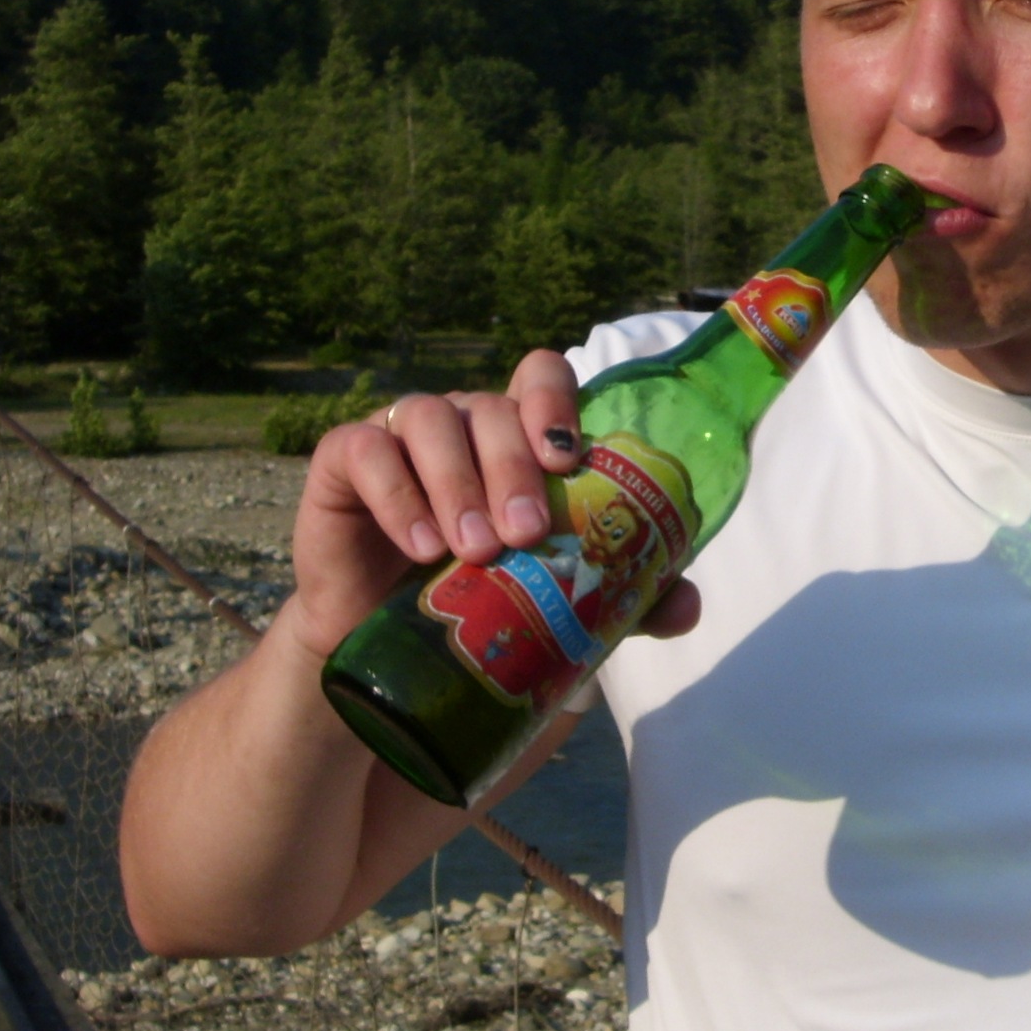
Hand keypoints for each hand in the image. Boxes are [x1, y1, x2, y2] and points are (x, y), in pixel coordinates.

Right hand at [283, 351, 699, 659]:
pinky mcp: (343, 463)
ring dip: (458, 483)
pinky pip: (366, 450)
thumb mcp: (553, 599)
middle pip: (494, 409)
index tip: (569, 459)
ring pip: (432, 418)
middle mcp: (464, 424)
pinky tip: (418, 545)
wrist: (388, 653)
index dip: (555, 401)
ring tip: (472, 552)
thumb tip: (687, 606)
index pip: (541, 377)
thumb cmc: (476, 604)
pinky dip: (397, 496)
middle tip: (524, 535)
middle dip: (514, 467)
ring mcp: (401, 437)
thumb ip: (621, 595)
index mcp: (517, 438)